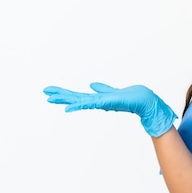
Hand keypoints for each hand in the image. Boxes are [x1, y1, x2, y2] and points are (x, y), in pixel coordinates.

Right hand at [43, 82, 177, 137]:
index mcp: (98, 98)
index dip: (65, 93)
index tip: (51, 91)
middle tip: (45, 93)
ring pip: (80, 101)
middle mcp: (98, 102)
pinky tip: (69, 108)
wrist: (145, 102)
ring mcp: (102, 103)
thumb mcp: (113, 91)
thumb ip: (102, 89)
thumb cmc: (131, 98)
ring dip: (65, 100)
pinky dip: (79, 106)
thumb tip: (91, 85)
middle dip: (61, 95)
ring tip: (50, 98)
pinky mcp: (108, 103)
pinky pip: (91, 104)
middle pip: (76, 98)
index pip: (79, 96)